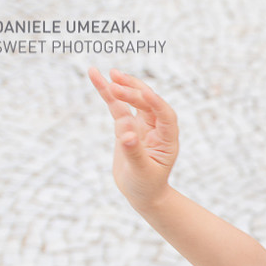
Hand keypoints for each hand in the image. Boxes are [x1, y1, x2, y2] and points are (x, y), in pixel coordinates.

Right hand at [88, 67, 178, 208]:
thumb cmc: (147, 185)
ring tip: (109, 73)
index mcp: (168, 139)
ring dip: (122, 87)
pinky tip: (96, 76)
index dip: (156, 103)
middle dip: (133, 93)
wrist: (142, 193)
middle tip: (115, 83)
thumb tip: (126, 135)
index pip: (165, 115)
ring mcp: (142, 125)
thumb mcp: (141, 172)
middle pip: (147, 104)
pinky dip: (107, 93)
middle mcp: (157, 128)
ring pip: (133, 101)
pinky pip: (117, 106)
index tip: (144, 93)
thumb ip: (134, 153)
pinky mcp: (126, 126)